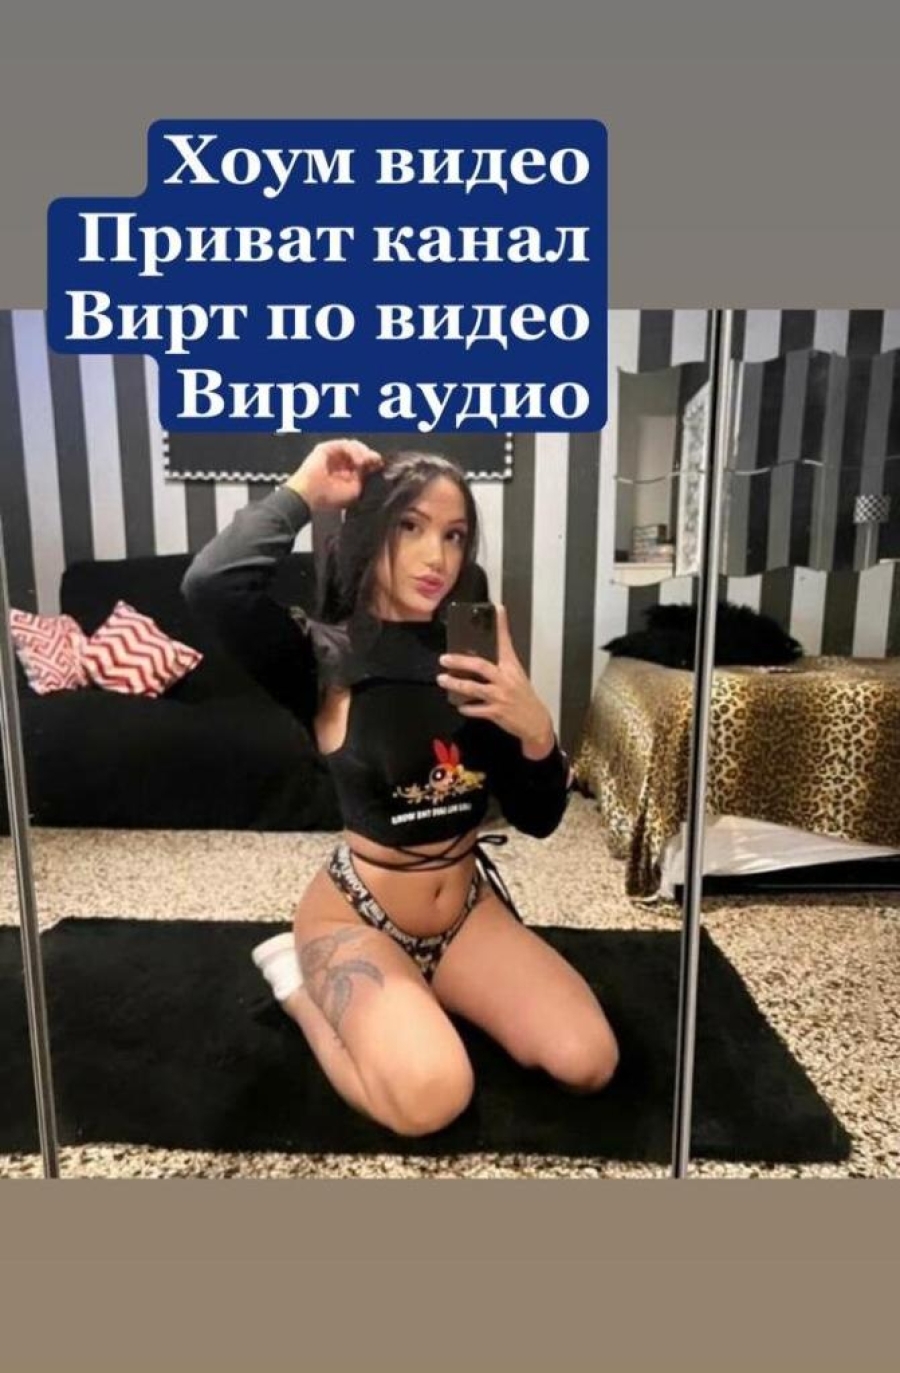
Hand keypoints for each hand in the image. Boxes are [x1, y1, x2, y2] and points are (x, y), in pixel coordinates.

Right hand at [285, 439, 383, 511]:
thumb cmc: (328, 498)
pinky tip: (358, 460)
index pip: (364, 463)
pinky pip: (344, 444)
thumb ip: (364, 477)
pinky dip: (354, 451)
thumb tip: (373, 466)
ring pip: (354, 446)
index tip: (381, 465)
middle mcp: (340, 463)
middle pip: (360, 452)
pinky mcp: (326, 448)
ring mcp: (333, 455)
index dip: (373, 462)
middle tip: (376, 461)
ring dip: (363, 452)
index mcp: (347, 473)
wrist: (310, 496)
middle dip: (369, 456)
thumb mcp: (354, 489)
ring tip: (365, 462)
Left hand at [437, 604, 555, 757]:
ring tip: (442, 679)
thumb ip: (501, 665)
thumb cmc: (523, 697)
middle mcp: (506, 679)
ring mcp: (501, 696)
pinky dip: (466, 707)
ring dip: (456, 683)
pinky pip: (476, 709)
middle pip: (480, 666)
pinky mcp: (497, 712)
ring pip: (473, 688)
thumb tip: (480, 656)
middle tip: (444, 658)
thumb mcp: (517, 676)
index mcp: (511, 667)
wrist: (536, 722)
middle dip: (460, 661)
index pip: (506, 642)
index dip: (501, 625)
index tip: (497, 608)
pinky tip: (459, 705)